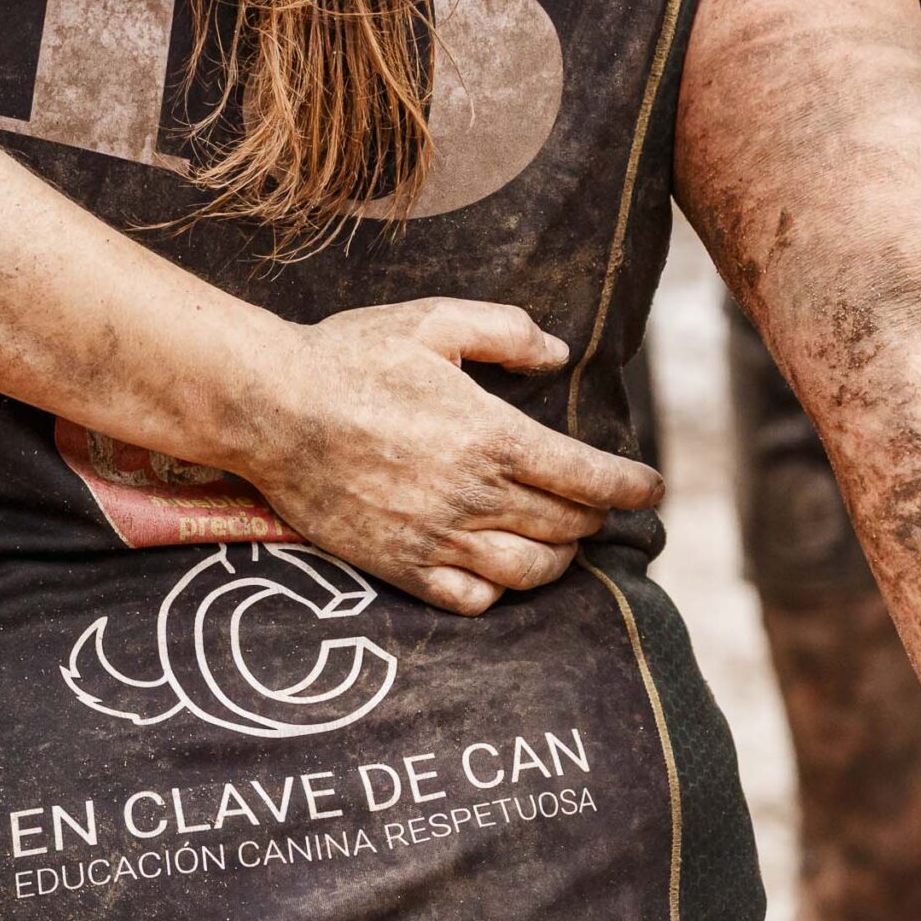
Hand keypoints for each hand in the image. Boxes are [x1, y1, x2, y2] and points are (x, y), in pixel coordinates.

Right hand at [229, 298, 663, 614]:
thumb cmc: (348, 357)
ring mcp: (438, 537)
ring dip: (557, 560)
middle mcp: (476, 496)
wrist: (269, 407)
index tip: (650, 487)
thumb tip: (558, 354)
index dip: (633, 486)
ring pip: (531, 572)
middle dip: (593, 518)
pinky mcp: (401, 564)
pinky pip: (472, 600)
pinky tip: (495, 569)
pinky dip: (499, 591)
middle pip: (568, 527)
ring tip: (556, 544)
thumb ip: (505, 332)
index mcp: (495, 437)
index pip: (593, 479)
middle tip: (592, 505)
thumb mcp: (431, 321)